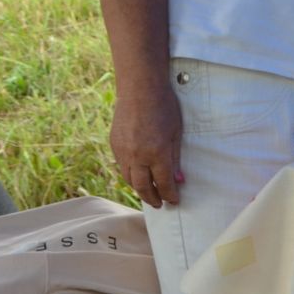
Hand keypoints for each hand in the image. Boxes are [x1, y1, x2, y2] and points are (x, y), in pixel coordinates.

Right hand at [110, 89, 184, 207]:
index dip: (170, 195)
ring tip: (149, 193)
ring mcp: (123, 151)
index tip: (174, 201)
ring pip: (129, 179)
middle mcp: (137, 156)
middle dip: (152, 198)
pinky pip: (122, 167)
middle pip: (143, 187)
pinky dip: (130, 175)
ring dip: (139, 189)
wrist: (139, 89)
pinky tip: (138, 176)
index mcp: (156, 153)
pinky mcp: (114, 145)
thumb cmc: (164, 107)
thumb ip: (176, 158)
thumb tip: (179, 180)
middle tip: (159, 204)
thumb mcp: (176, 133)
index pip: (164, 183)